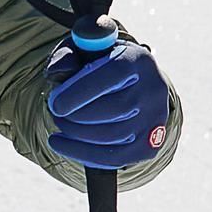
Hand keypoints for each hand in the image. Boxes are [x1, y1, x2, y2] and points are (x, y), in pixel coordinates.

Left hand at [43, 37, 171, 170]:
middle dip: (76, 115)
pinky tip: (61, 144)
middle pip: (115, 108)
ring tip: (60, 123)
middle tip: (55, 113)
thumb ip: (67, 55)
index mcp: (139, 60)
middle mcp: (154, 89)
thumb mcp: (84, 53)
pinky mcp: (149, 144)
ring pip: (113, 135)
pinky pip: (115, 158)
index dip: (82, 91)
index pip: (116, 72)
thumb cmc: (100, 68)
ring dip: (77, 133)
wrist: (130, 89)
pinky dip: (83, 153)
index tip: (55, 103)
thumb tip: (56, 71)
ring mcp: (155, 119)